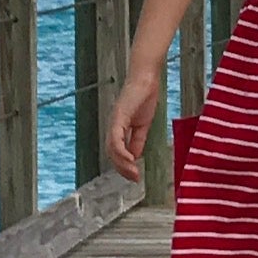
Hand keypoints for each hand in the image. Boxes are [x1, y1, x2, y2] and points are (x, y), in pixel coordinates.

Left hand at [106, 57, 163, 182]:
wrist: (146, 79)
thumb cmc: (144, 97)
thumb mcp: (143, 125)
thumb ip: (138, 140)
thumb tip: (135, 156)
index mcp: (118, 128)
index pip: (116, 152)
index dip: (123, 165)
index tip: (134, 176)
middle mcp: (113, 126)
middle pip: (111, 153)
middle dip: (122, 168)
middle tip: (134, 178)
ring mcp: (114, 121)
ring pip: (112, 148)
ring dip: (122, 163)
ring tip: (134, 172)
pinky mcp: (119, 116)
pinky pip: (116, 138)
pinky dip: (122, 151)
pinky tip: (131, 159)